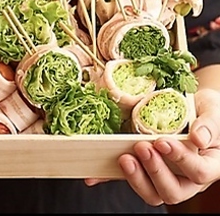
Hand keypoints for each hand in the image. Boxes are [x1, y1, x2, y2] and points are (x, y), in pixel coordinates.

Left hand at [85, 88, 219, 205]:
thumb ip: (210, 125)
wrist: (194, 108)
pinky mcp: (144, 170)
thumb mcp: (214, 112)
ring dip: (136, 178)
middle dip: (155, 171)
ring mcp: (165, 176)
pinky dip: (109, 179)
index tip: (163, 142)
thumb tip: (199, 138)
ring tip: (124, 157)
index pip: (198, 172)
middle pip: (173, 191)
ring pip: (152, 192)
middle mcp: (187, 177)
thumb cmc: (207, 112)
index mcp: (208, 165)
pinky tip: (93, 177)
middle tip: (141, 147)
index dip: (180, 160)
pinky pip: (127, 179)